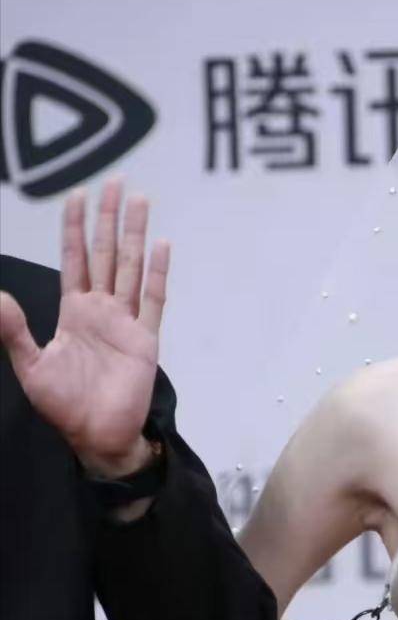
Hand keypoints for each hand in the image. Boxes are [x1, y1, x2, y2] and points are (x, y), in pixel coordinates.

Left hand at [0, 178, 169, 476]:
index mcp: (74, 312)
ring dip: (134, 234)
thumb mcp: (31, 366)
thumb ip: (14, 331)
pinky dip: (158, 273)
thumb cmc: (66, 406)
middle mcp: (101, 310)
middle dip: (109, 218)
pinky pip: (153, 300)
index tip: (78, 195)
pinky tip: (161, 247)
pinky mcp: (145, 340)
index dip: (74, 228)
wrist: (98, 437)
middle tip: (116, 183)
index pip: (74, 259)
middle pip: (106, 253)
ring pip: (131, 268)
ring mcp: (126, 322)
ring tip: (140, 201)